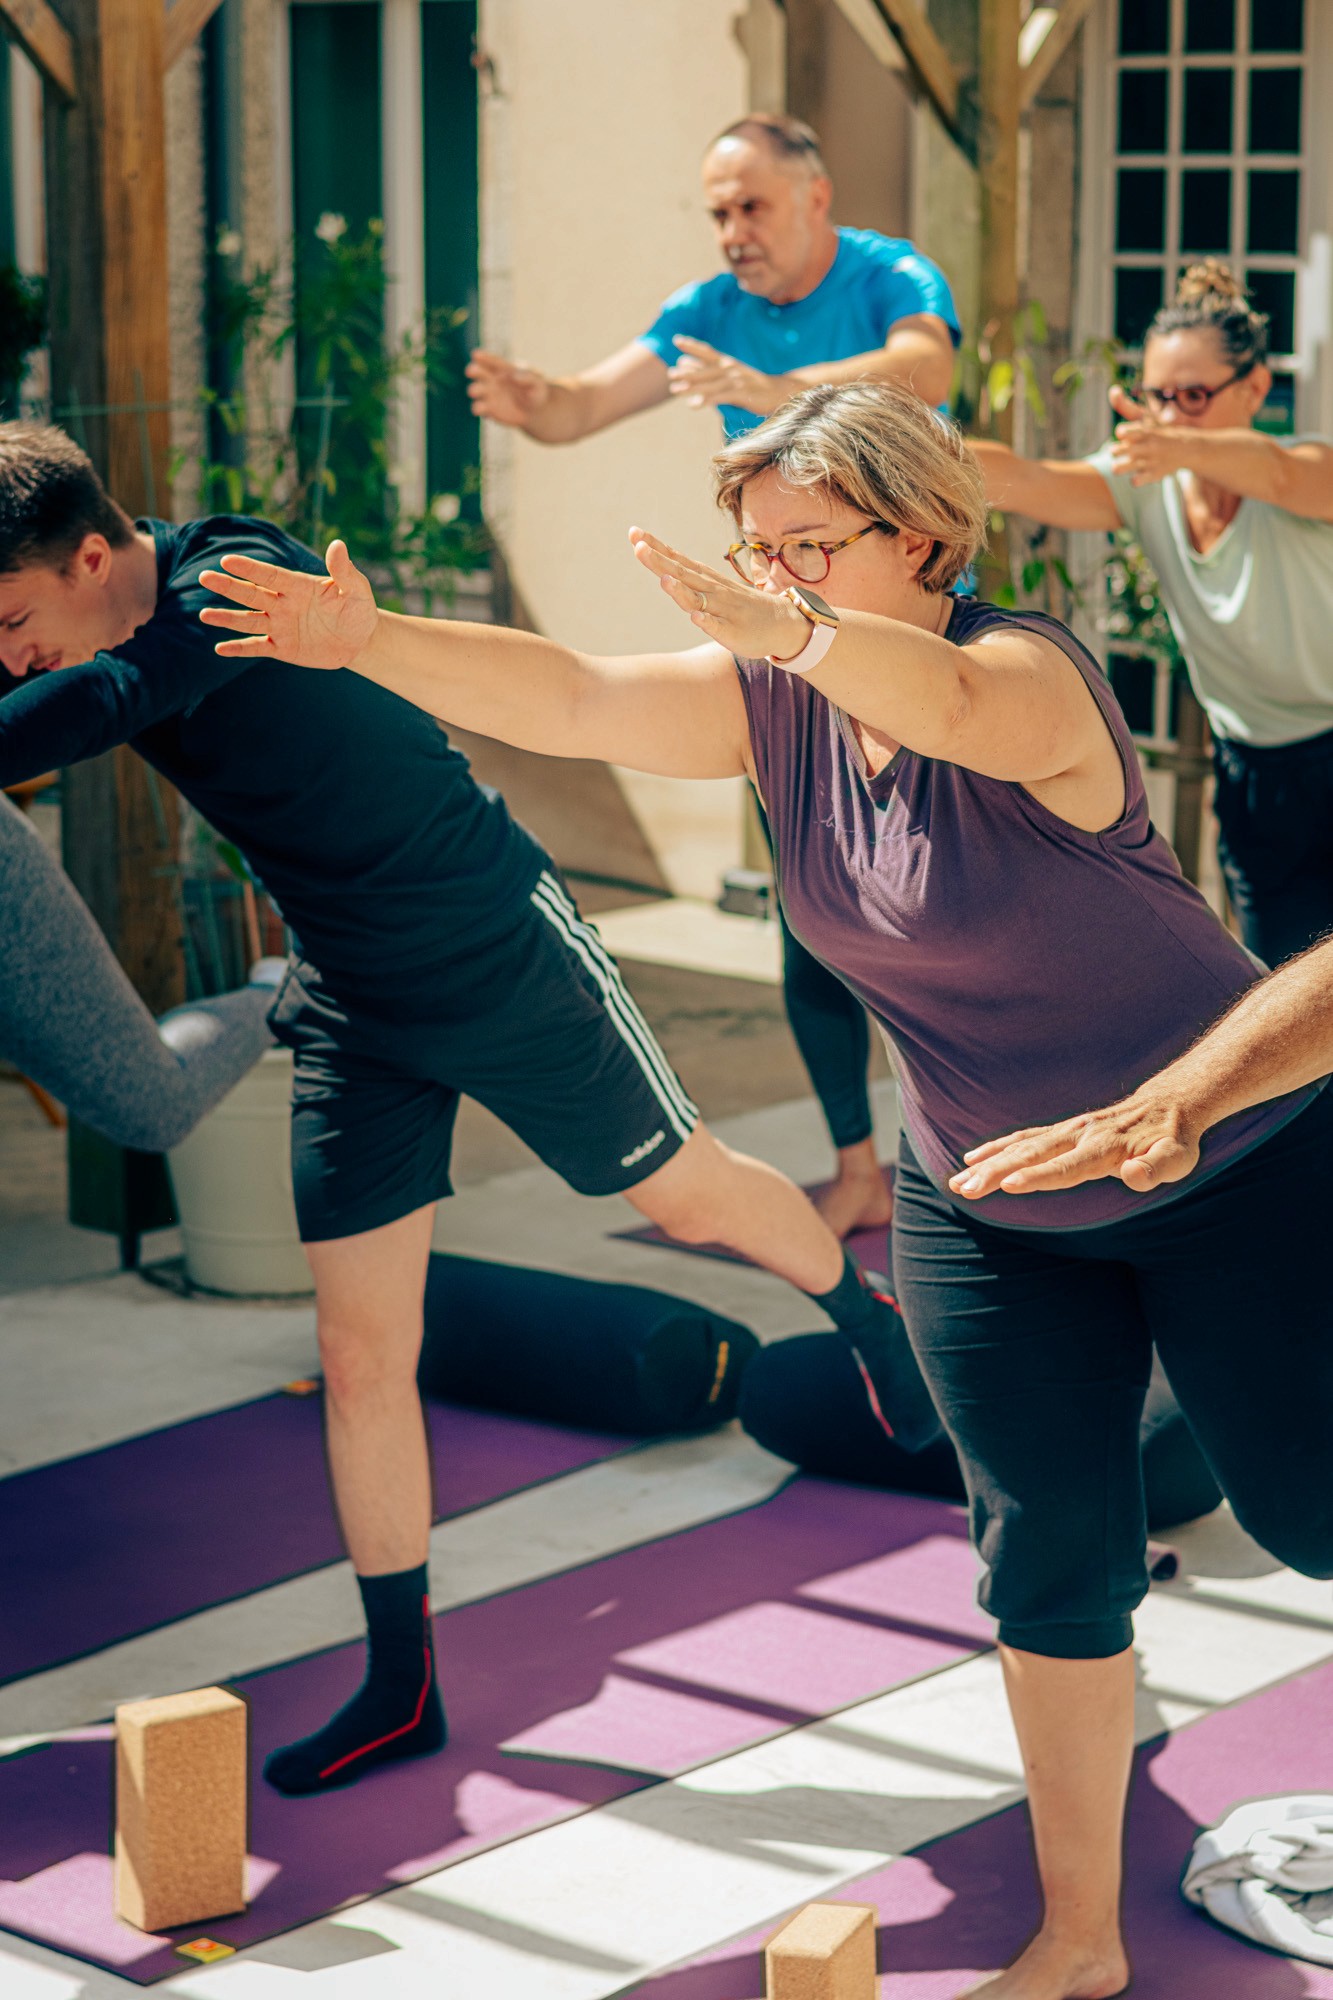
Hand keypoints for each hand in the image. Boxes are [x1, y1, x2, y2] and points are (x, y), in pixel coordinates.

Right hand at [198, 540, 378, 669]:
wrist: (360, 640)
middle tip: (204, 577)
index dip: (250, 569)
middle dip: (229, 586)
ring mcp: (280, 626)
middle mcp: (283, 604)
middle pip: (252, 594)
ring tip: (204, 615)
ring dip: (227, 618)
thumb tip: (338, 545)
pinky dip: (239, 649)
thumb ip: (344, 571)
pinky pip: (257, 648)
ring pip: (249, 621)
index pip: (270, 575)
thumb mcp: (357, 590)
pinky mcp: (282, 648)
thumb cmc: (358, 610)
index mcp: (298, 586)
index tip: (227, 560)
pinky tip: (220, 649)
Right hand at [466, 348, 552, 428]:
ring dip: (474, 390)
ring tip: (475, 391)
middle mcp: (492, 379)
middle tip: (470, 370)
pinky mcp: (489, 410)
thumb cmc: (536, 392)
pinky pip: (480, 408)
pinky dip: (478, 408)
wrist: (536, 412)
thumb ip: (527, 378)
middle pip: (479, 372)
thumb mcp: (536, 383)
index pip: (492, 361)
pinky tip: (479, 409)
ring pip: (476, 390)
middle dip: (473, 370)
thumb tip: (514, 376)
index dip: (483, 357)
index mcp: (503, 368)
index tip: (475, 354)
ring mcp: (489, 394)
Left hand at [629, 526, 811, 662]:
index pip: (677, 559)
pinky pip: (717, 626)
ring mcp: (723, 610)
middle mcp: (712, 590)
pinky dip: (707, 621)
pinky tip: (696, 616)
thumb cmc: (741, 607)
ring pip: (698, 599)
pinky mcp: (732, 631)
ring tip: (664, 579)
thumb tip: (665, 566)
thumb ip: (690, 581)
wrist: (782, 624)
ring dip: (680, 590)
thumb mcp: (713, 589)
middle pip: (682, 574)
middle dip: (660, 561)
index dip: (656, 547)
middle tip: (639, 547)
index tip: (634, 533)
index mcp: (705, 580)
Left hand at [667, 336, 790, 416]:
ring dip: (692, 386)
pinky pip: (722, 397)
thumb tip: (685, 364)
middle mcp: (731, 369)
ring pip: (711, 383)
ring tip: (674, 390)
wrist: (781, 392)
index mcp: (728, 363)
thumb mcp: (732, 375)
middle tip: (669, 374)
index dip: (693, 346)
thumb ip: (710, 372)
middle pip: (706, 369)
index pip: (708, 352)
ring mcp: (737, 381)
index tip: (677, 340)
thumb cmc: (753, 385)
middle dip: (687, 372)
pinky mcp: (743, 394)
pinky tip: (694, 404)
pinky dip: (707, 400)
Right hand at [947, 1086, 1203, 1199]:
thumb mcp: (1177, 1159)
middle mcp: (1078, 1136)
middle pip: (1031, 1155)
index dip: (1037, 1177)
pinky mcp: (1060, 1132)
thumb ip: (1156, 1169)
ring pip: (1019, 1147)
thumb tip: (1131, 1174)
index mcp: (1104, 1149)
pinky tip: (971, 1159)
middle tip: (964, 1188)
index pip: (1066, 1167)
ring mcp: (1066, 1131)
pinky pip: (1021, 1139)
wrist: (1168, 1104)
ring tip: (956, 1182)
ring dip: (986, 1164)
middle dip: (994, 1172)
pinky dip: (995, 1148)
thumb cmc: (1173, 1141)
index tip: (1008, 1185)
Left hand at [1107, 384, 1188, 485]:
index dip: (1125, 432)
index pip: (1132, 431)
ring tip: (1118, 466)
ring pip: (1127, 466)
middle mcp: (1149, 445)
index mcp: (1147, 429)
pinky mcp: (1155, 474)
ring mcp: (1152, 461)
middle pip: (1125, 450)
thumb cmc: (1158, 429)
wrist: (1187, 448)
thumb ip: (1126, 405)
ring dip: (1119, 467)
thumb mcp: (1146, 415)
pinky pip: (1139, 480)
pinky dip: (1135, 480)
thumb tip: (1113, 391)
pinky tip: (1135, 477)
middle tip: (1116, 451)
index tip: (1121, 433)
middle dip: (1116, 451)